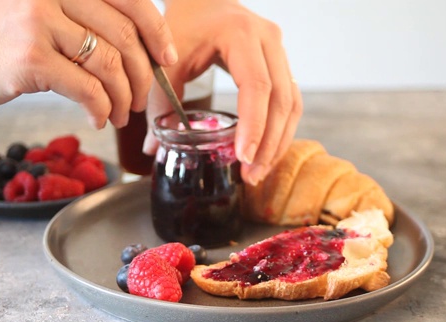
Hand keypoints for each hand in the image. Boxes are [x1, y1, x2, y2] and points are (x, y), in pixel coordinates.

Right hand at [0, 0, 176, 128]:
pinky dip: (102, 109)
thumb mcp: (37, 11)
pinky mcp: (31, 58)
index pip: (131, 1)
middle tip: (141, 100)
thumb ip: (79, 20)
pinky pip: (87, 90)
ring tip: (121, 115)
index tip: (165, 60)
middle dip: (143, 76)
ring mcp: (43, 23)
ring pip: (110, 66)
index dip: (157, 33)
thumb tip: (129, 52)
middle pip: (126, 38)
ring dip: (124, 98)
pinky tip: (99, 119)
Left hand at [144, 0, 301, 184]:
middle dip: (269, 143)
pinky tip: (265, 151)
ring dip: (278, 141)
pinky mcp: (281, 63)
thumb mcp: (167, 60)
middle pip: (281, 99)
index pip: (257, 87)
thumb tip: (154, 148)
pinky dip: (279, 129)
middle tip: (252, 175)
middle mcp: (269, 40)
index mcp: (241, 34)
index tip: (243, 157)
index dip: (254, 125)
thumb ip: (159, 101)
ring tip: (258, 171)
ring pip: (291, 103)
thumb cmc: (182, 23)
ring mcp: (279, 50)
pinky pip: (288, 100)